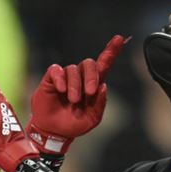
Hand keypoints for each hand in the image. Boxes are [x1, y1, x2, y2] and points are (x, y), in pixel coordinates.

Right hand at [26, 35, 126, 155]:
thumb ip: (100, 104)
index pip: (104, 64)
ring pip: (73, 69)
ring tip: (73, 100)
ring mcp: (65, 77)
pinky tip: (62, 90)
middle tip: (90, 92)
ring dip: (75, 85)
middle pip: (89, 63)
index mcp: (93, 85)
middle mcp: (80, 78)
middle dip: (92, 76)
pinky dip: (60, 78)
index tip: (120, 39)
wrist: (53, 132)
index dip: (111, 51)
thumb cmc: (73, 125)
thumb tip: (103, 86)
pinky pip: (56, 70)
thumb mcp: (92, 119)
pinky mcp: (51, 79)